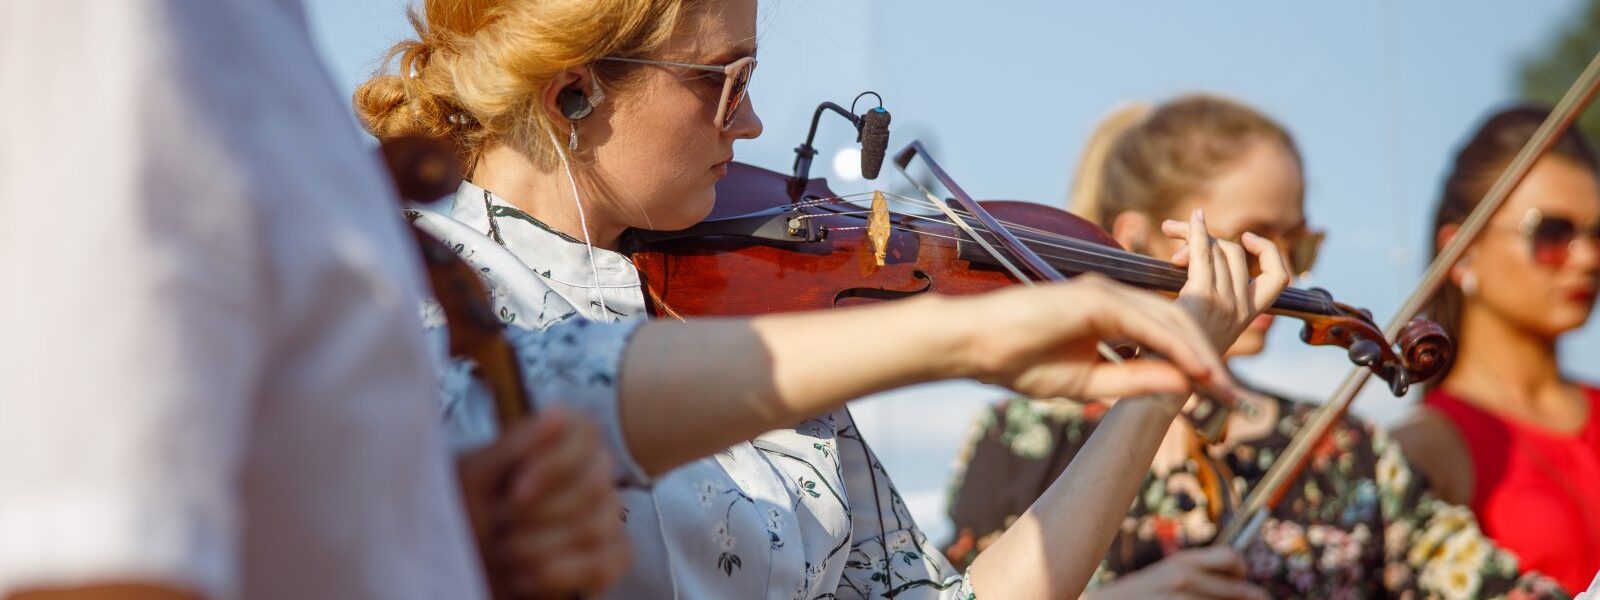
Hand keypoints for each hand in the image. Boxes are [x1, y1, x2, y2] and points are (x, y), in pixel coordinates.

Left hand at [457, 409, 629, 598]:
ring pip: (595, 527)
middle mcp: (591, 473)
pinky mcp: (609, 558)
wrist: (458, 563)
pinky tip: (524, 576)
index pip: (586, 434)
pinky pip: (605, 565)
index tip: (516, 489)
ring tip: (503, 552)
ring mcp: (605, 516)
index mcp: (560, 441)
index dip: (555, 464)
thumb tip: (558, 412)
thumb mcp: (475, 478)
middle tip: (499, 523)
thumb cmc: (464, 513)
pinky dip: (558, 574)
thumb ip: (515, 446)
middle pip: (594, 484)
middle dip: (537, 513)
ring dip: (537, 546)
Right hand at [952, 273, 1243, 405]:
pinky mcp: (1093, 298)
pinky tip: (1192, 368)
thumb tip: (1181, 384)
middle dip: (1207, 358)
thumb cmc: (1020, 363)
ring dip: (1197, 353)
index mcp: (1108, 314)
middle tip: (1231, 395)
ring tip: (1221, 386)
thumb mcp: (1088, 382)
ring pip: (1167, 319)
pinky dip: (1172, 345)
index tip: (1218, 396)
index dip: (1193, 363)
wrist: (975, 347)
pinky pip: (1144, 321)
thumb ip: (1134, 380)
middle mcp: (1111, 297)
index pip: (1164, 335)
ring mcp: (1103, 293)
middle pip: (1176, 323)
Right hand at [1082, 547, 1268, 599]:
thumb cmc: (1135, 597)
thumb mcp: (1163, 576)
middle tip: (1258, 599)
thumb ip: (1193, 575)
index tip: (1243, 581)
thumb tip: (1236, 580)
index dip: (1243, 571)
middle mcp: (1185, 580)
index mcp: (1181, 562)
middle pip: (1242, 590)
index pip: (1232, 557)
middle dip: (1252, 597)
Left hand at [1162, 209, 1290, 351]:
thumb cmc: (1177, 356)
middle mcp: (1242, 309)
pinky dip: (1193, 233)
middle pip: (1235, 253)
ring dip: (1193, 235)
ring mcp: (1225, 305)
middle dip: (1210, 237)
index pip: (1279, 279)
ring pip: (1217, 250)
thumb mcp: (1206, 328)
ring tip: (1170, 238)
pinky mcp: (1202, 300)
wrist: (1162, 387)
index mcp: (1249, 315)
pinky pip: (1201, 255)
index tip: (1247, 238)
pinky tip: (1181, 223)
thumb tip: (1191, 260)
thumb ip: (1211, 298)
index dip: (1269, 252)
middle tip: (1177, 239)